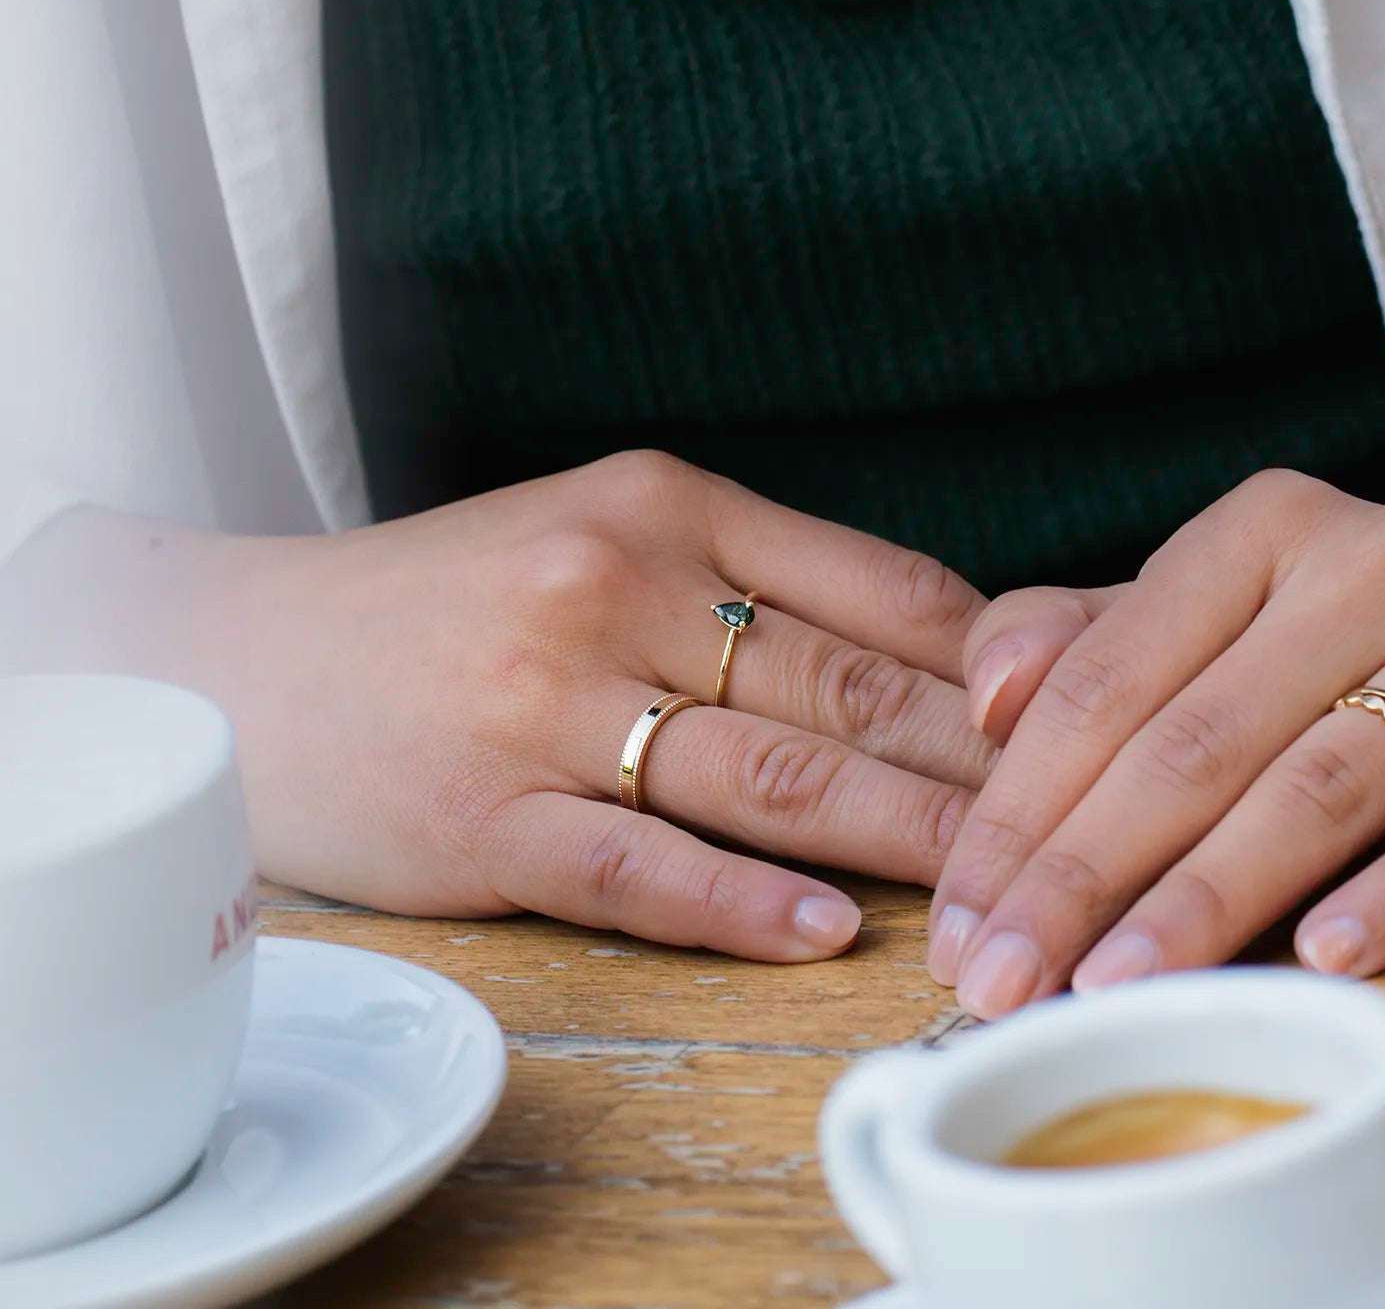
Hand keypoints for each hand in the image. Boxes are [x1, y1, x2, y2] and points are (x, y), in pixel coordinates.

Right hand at [7, 452, 993, 959]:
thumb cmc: (441, 601)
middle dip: (979, 763)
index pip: (876, 589)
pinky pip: (640, 867)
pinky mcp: (489, 816)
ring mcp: (548, 705)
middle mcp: (611, 587)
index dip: (994, 664)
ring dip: (901, 837)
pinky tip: (822, 933)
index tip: (1073, 723)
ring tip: (1000, 888)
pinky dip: (739, 903)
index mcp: (659, 504)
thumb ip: (741, 577)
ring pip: (768, 777)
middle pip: (845, 686)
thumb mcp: (592, 535)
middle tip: (1083, 820)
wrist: (247, 651)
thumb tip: (913, 649)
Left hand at [926, 469, 1384, 1015]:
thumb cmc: (1310, 632)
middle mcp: (1353, 574)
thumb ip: (1078, 640)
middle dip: (1075, 879)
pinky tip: (1316, 956)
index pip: (1096, 689)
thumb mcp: (1198, 608)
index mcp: (1254, 538)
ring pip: (1303, 792)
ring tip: (1108, 988)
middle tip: (998, 982)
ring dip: (1198, 902)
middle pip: (1181, 749)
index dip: (1012, 813)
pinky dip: (1383, 894)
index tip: (953, 925)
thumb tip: (990, 698)